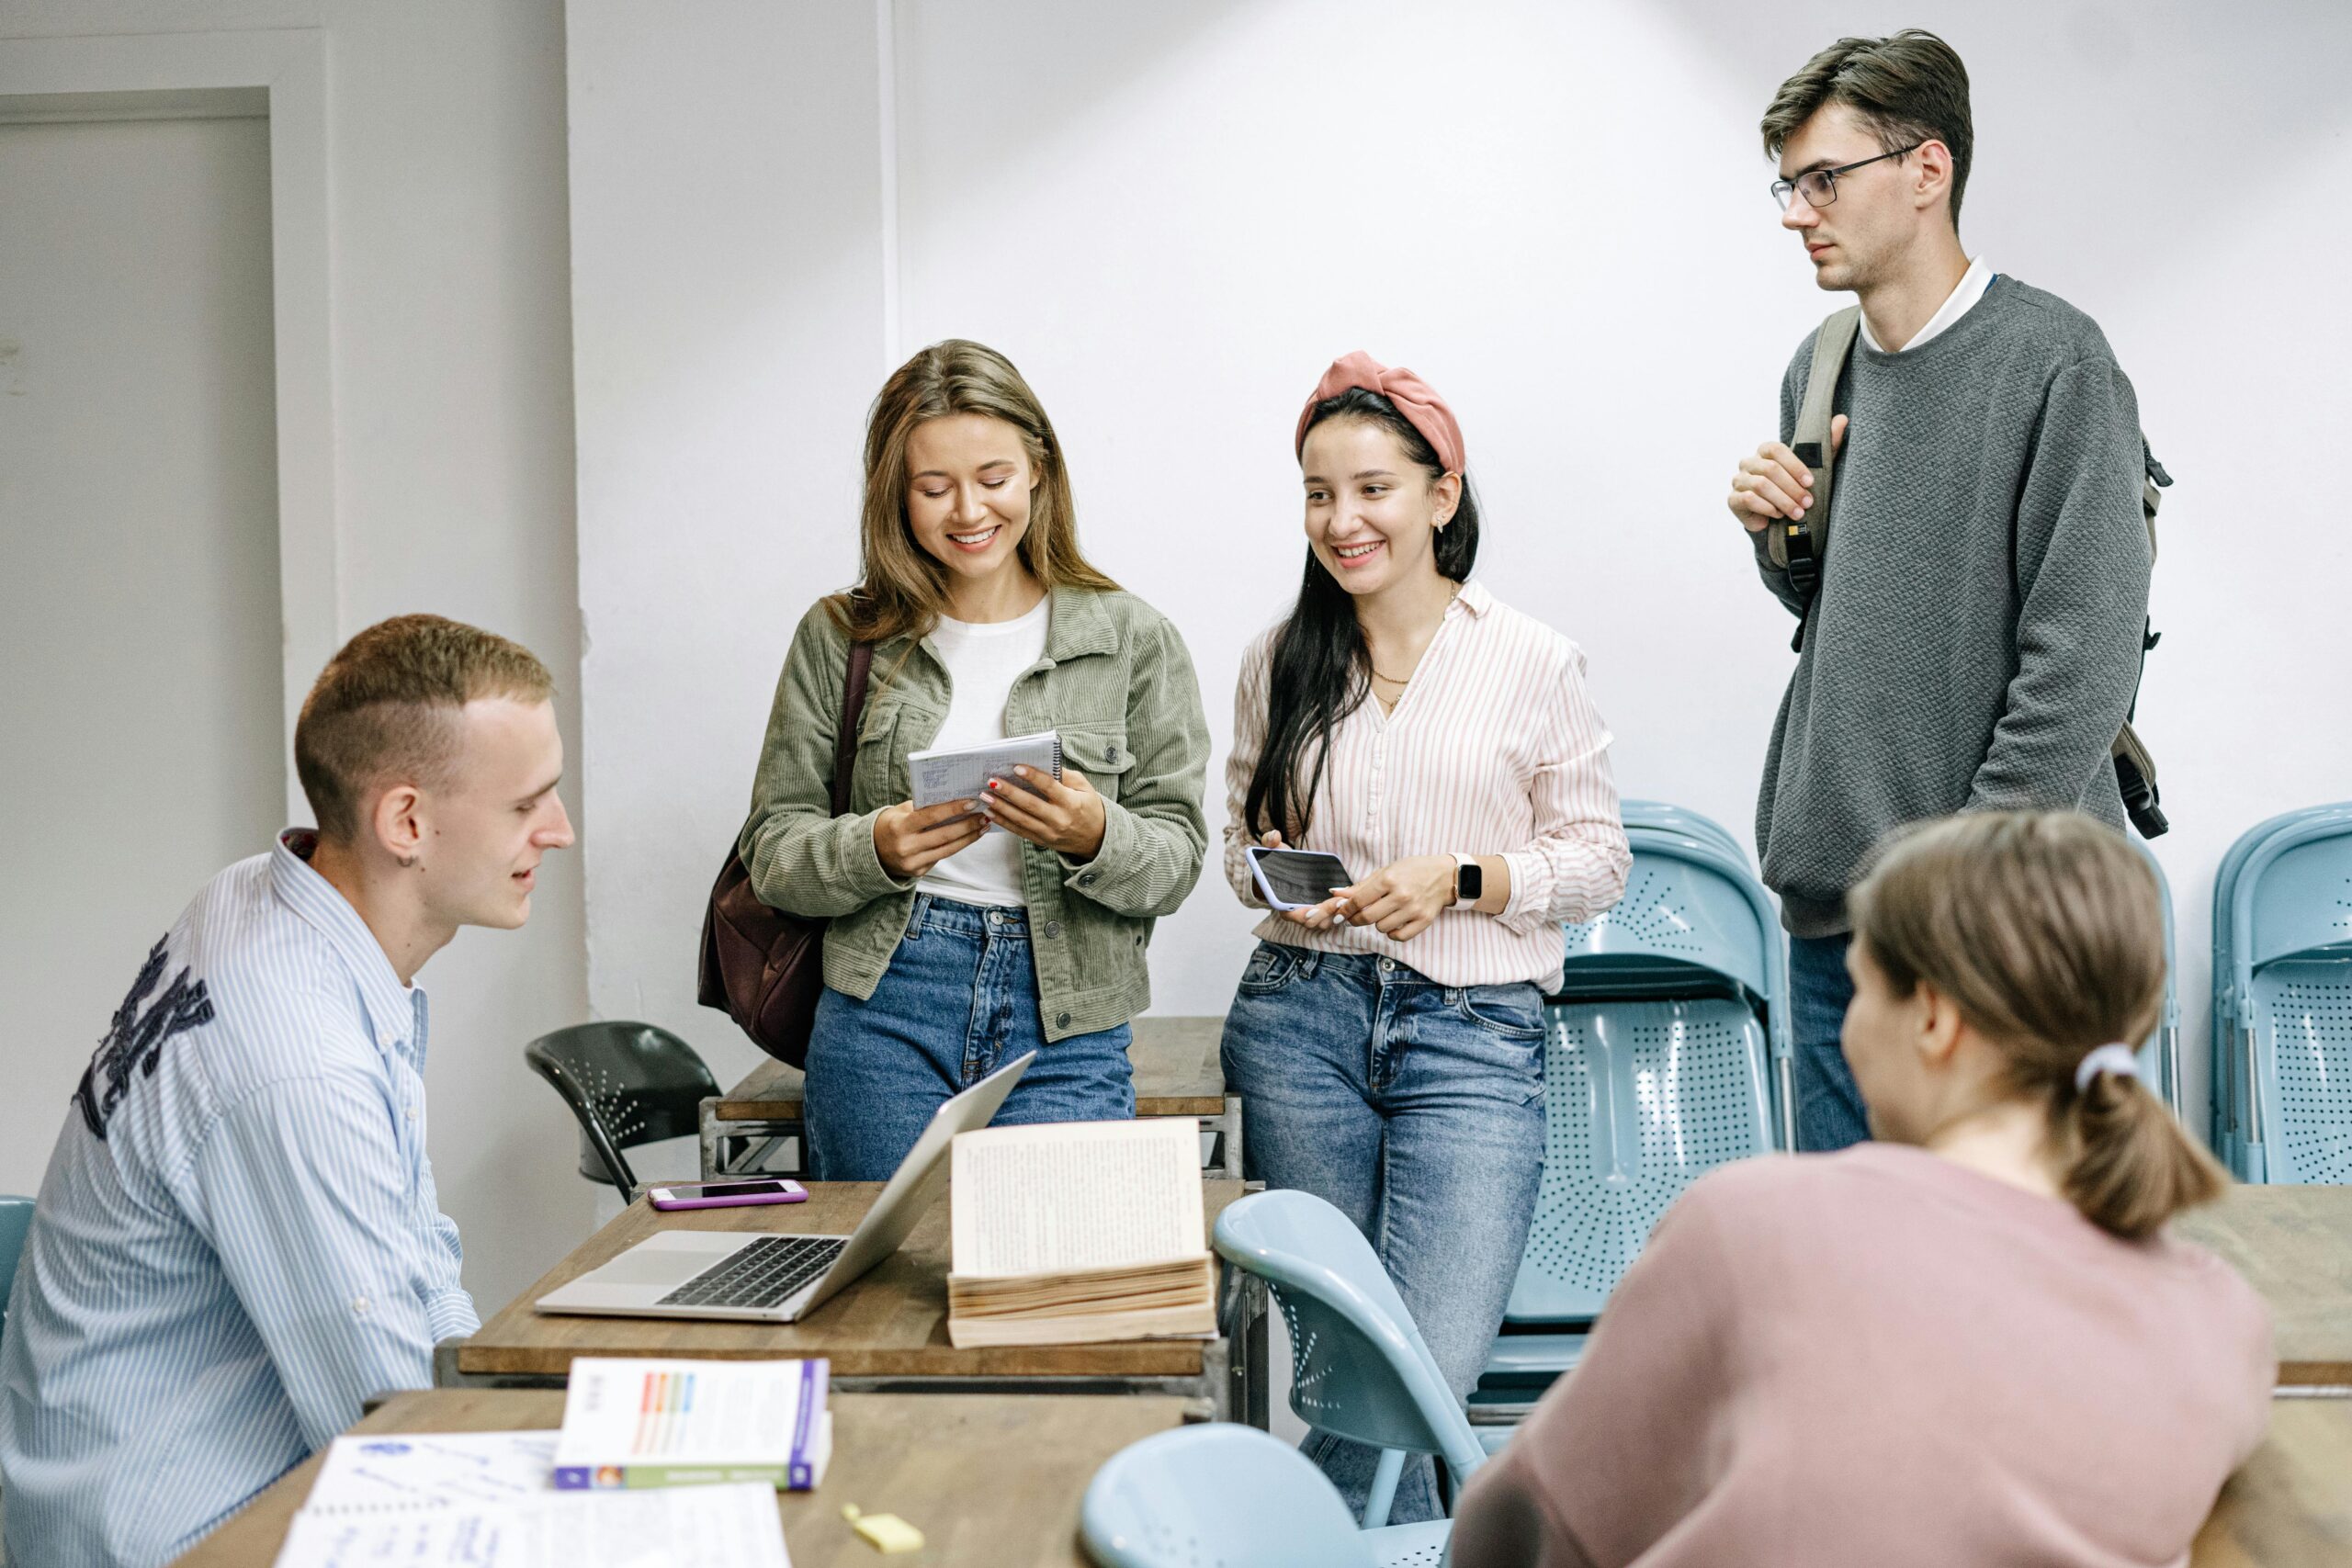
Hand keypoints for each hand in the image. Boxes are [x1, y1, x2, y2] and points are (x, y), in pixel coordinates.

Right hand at [873, 797, 985, 879]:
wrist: (871, 853)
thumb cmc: (889, 826)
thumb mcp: (899, 812)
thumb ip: (921, 807)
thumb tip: (951, 798)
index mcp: (900, 827)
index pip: (930, 816)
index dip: (953, 809)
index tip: (972, 802)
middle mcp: (906, 847)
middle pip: (944, 835)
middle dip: (968, 824)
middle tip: (985, 814)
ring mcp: (913, 863)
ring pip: (948, 849)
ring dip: (969, 837)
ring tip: (983, 825)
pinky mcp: (918, 872)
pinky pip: (942, 856)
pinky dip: (958, 845)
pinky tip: (969, 837)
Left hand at [979, 765, 1106, 858]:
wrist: (1097, 838)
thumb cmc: (1089, 806)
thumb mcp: (1084, 787)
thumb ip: (1065, 776)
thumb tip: (1043, 763)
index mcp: (1072, 803)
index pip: (1050, 787)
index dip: (1033, 777)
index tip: (1016, 767)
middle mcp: (1060, 819)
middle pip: (1031, 805)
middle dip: (1009, 793)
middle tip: (992, 781)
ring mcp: (1049, 833)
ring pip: (1021, 820)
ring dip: (1001, 808)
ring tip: (985, 796)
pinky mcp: (1042, 841)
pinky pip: (1019, 831)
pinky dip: (1003, 822)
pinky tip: (990, 812)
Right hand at [1257, 830, 1351, 929]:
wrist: (1285, 871)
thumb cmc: (1277, 864)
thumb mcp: (1272, 850)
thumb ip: (1270, 841)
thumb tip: (1274, 836)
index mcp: (1281, 903)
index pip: (1292, 916)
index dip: (1304, 915)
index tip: (1314, 908)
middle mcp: (1296, 912)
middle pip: (1312, 922)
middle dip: (1326, 913)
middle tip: (1339, 902)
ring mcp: (1310, 913)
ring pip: (1324, 922)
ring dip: (1335, 914)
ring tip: (1346, 901)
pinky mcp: (1322, 911)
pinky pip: (1332, 917)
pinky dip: (1340, 912)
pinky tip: (1348, 900)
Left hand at [1334, 855, 1457, 943]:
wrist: (1444, 876)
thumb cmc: (1412, 870)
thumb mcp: (1386, 871)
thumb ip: (1361, 885)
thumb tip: (1336, 894)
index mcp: (1389, 880)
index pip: (1358, 901)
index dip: (1345, 909)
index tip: (1341, 912)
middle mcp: (1401, 896)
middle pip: (1367, 918)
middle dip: (1356, 919)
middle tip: (1356, 917)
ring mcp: (1413, 910)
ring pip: (1381, 928)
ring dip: (1378, 923)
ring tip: (1384, 913)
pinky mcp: (1423, 921)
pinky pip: (1398, 936)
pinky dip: (1392, 932)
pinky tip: (1394, 922)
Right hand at [1726, 414, 1847, 533]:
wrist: (1775, 517)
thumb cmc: (1794, 488)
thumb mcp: (1814, 467)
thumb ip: (1828, 443)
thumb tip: (1843, 419)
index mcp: (1765, 450)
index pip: (1776, 449)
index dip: (1795, 466)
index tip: (1811, 482)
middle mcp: (1748, 462)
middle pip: (1770, 469)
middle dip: (1792, 488)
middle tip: (1807, 503)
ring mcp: (1738, 480)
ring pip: (1761, 485)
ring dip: (1783, 501)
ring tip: (1797, 512)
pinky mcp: (1733, 499)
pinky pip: (1749, 499)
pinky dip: (1768, 508)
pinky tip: (1779, 515)